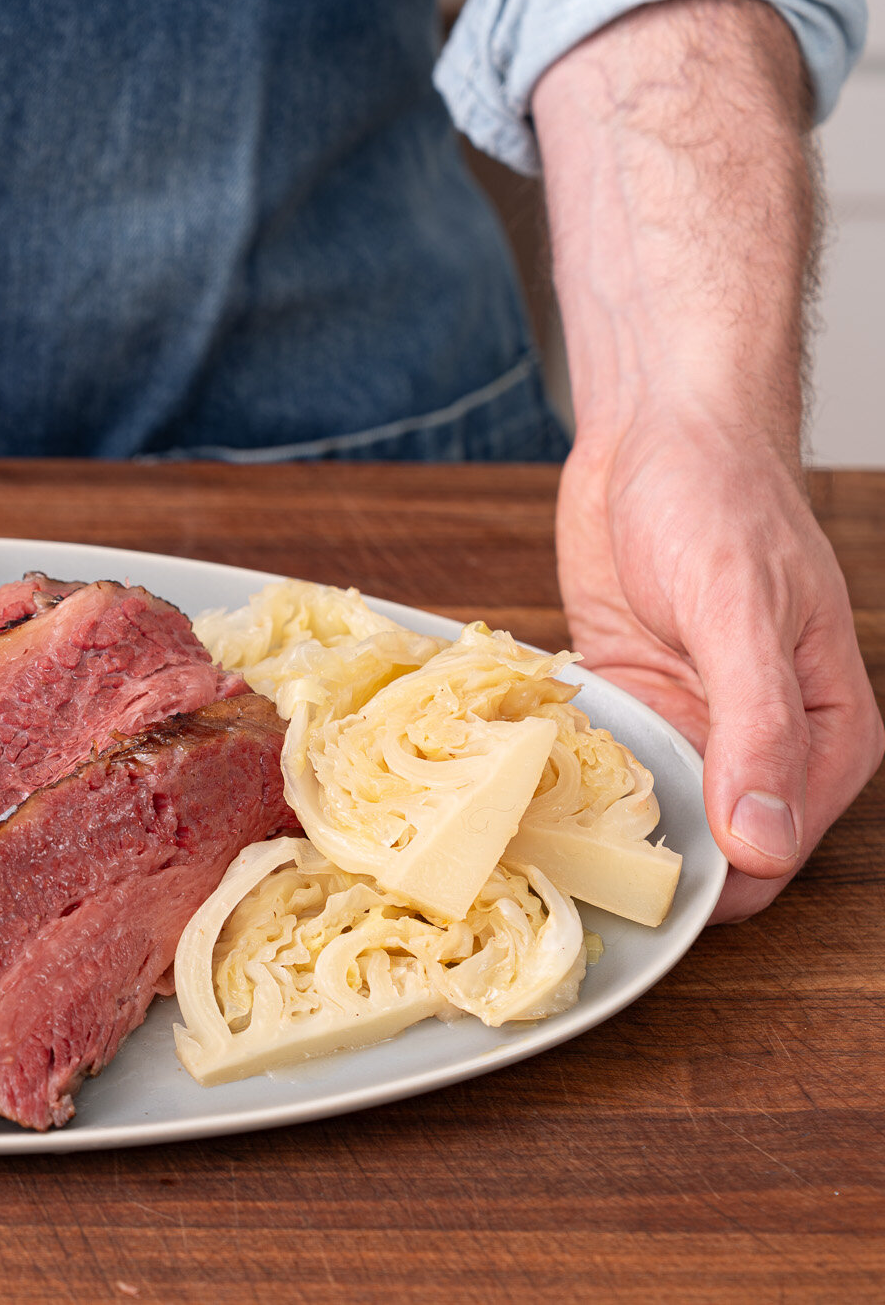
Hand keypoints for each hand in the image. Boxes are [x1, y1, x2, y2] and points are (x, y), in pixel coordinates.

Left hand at [557, 414, 881, 921]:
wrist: (658, 435)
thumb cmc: (721, 501)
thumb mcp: (741, 612)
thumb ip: (758, 728)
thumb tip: (765, 841)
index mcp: (825, 740)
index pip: (770, 860)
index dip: (704, 891)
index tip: (625, 900)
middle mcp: (757, 748)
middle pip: (702, 854)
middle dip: (633, 865)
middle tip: (548, 872)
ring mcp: (686, 728)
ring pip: (641, 818)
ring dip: (586, 828)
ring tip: (515, 840)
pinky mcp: (627, 704)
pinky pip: (594, 766)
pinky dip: (558, 776)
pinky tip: (508, 787)